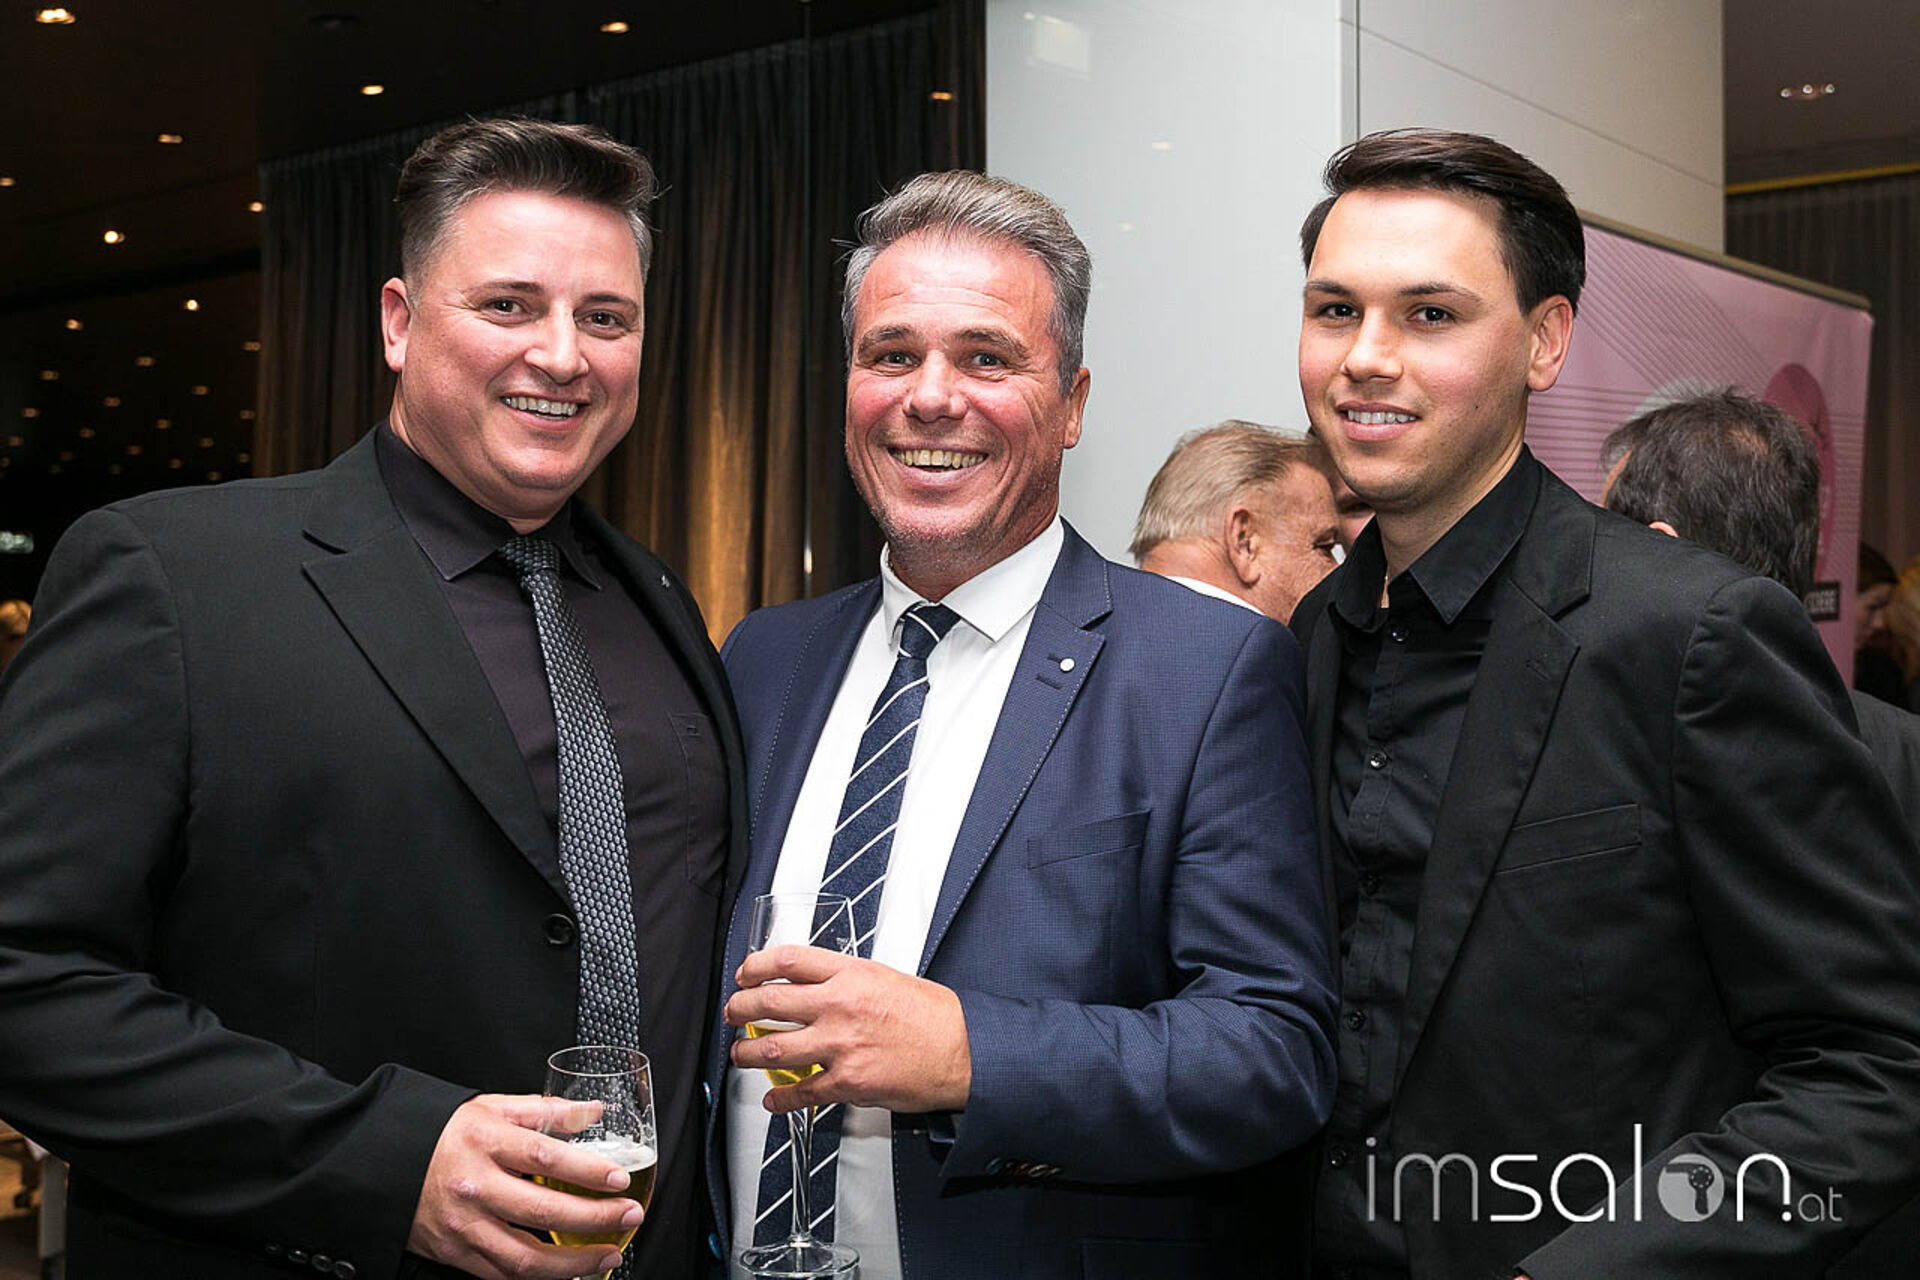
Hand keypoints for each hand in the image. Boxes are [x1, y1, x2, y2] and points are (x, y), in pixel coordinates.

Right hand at [407, 1094, 641, 1279]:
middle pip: (542, 1210)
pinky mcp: (454, 1253)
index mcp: (484, 1142)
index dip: (586, 1170)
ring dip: (574, 1261)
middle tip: (629, 1216)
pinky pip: (501, 1274)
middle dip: (595, 1218)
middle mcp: (474, 1186)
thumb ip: (544, 1111)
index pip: (545, 1156)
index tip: (618, 1179)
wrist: (383, 1165)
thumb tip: (592, 1112)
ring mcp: (463, 1225)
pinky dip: (538, 1277)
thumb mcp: (489, 1108)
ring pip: (524, 1256)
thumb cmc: (441, 1135)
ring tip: (609, 1253)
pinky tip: (566, 1271)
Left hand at [727, 945, 970, 1112]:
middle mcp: (839, 1005)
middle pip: (769, 1001)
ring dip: (748, 1053)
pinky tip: (773, 1098)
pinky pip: (800, 1091)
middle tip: (734, 1012)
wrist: (962, 1050)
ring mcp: (839, 1045)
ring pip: (773, 1047)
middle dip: (740, 1008)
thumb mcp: (886, 977)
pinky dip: (779, 1098)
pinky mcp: (846, 1082)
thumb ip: (847, 979)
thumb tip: (815, 984)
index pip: (787, 961)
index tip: (745, 974)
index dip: (755, 967)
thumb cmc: (933, 1016)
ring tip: (741, 1054)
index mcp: (851, 974)